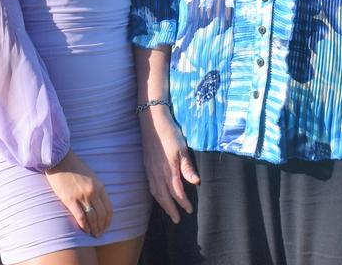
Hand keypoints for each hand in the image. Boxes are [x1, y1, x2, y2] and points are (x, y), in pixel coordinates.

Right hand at [46, 150, 111, 237]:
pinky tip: (84, 230)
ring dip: (94, 228)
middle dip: (101, 227)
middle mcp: (93, 192)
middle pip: (101, 215)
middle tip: (99, 233)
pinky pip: (80, 216)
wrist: (59, 159)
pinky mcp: (70, 199)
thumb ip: (96, 189)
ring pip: (92, 218)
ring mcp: (81, 196)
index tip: (106, 226)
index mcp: (99, 186)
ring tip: (93, 234)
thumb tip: (98, 205)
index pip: (108, 208)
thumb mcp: (91, 177)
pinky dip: (84, 225)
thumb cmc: (74, 167)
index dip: (108, 220)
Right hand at [138, 106, 199, 222]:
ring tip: (169, 212)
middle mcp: (157, 172)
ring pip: (155, 192)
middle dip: (170, 209)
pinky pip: (150, 186)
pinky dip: (155, 195)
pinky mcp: (146, 166)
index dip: (183, 202)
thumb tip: (195, 183)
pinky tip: (159, 196)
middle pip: (164, 196)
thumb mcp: (182, 148)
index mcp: (168, 169)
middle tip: (177, 220)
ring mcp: (150, 169)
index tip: (189, 210)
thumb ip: (187, 167)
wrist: (152, 121)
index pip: (176, 192)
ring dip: (162, 204)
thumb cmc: (169, 132)